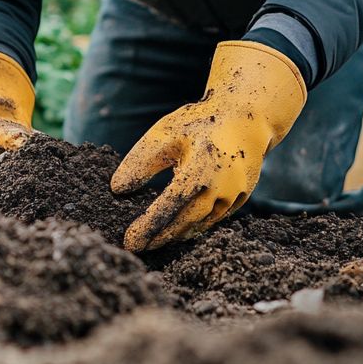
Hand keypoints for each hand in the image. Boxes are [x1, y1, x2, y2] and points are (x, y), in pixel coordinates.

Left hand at [110, 40, 306, 251]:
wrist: (246, 115)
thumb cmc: (200, 122)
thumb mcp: (165, 135)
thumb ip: (141, 163)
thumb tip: (117, 189)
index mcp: (200, 169)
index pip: (168, 207)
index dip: (148, 226)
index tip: (130, 241)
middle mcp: (221, 186)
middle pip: (185, 222)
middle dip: (161, 237)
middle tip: (139, 248)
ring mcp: (236, 194)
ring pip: (203, 223)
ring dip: (179, 234)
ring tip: (156, 241)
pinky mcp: (243, 196)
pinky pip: (217, 218)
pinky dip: (198, 225)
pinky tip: (182, 228)